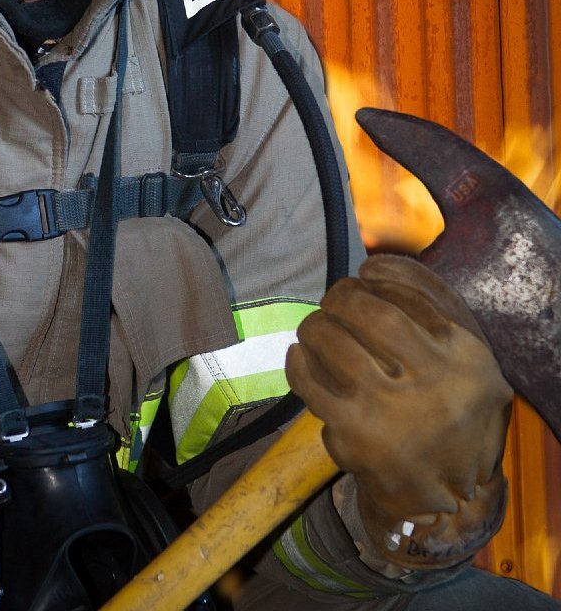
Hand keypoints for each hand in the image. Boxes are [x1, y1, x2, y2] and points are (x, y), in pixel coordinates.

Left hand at [286, 254, 512, 566]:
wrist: (450, 498)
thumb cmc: (453, 409)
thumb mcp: (468, 356)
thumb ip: (434, 303)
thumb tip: (373, 266)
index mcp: (465, 357)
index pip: (412, 294)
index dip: (382, 277)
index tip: (365, 275)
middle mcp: (432, 383)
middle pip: (370, 313)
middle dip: (343, 297)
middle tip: (335, 301)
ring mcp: (390, 412)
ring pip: (333, 341)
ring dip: (316, 325)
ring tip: (316, 327)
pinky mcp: (354, 435)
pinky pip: (309, 382)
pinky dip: (298, 361)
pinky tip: (301, 356)